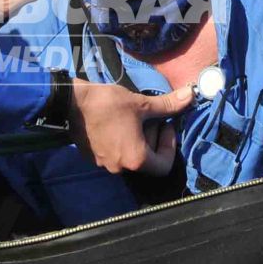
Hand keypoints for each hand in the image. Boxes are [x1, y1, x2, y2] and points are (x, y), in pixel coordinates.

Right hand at [70, 82, 191, 174]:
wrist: (70, 103)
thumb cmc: (108, 104)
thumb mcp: (141, 103)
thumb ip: (168, 105)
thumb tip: (192, 94)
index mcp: (136, 159)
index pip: (164, 165)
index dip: (170, 145)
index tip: (164, 124)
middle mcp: (120, 168)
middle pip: (147, 161)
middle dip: (153, 138)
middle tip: (148, 117)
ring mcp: (104, 164)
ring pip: (130, 157)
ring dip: (137, 140)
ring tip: (131, 118)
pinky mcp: (92, 157)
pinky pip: (114, 154)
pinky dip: (121, 141)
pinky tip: (115, 122)